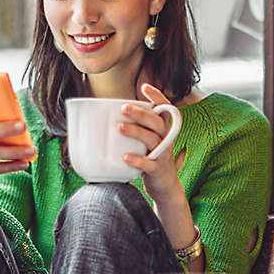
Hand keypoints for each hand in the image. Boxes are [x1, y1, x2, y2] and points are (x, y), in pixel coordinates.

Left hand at [119, 83, 183, 204]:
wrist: (165, 186)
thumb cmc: (151, 158)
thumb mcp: (148, 140)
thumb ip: (137, 127)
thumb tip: (108, 115)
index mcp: (163, 129)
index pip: (165, 108)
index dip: (157, 97)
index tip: (144, 87)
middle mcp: (165, 139)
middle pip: (157, 122)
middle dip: (141, 113)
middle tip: (124, 107)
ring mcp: (162, 155)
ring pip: (152, 139)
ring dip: (136, 132)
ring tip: (120, 127)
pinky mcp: (158, 170)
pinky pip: (149, 164)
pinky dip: (137, 160)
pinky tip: (125, 156)